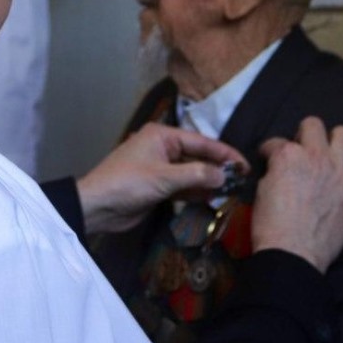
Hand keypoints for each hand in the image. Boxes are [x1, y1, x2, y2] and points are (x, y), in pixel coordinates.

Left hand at [77, 123, 248, 234]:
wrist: (97, 206)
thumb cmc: (128, 184)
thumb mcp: (164, 178)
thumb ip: (197, 175)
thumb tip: (225, 174)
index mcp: (162, 136)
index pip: (201, 142)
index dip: (225, 153)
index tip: (245, 164)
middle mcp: (163, 148)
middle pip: (198, 156)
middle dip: (218, 168)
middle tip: (242, 180)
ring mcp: (160, 168)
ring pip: (191, 173)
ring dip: (208, 182)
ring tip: (232, 191)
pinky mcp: (157, 186)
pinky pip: (183, 186)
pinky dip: (196, 192)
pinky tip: (212, 198)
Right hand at [250, 116, 342, 273]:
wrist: (294, 253)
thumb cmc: (271, 226)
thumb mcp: (262, 190)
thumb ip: (274, 171)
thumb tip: (280, 169)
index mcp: (287, 155)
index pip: (276, 142)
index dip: (270, 151)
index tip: (269, 161)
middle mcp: (315, 154)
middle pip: (312, 125)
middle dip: (302, 136)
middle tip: (300, 154)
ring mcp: (339, 169)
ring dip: (334, 141)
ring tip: (329, 155)